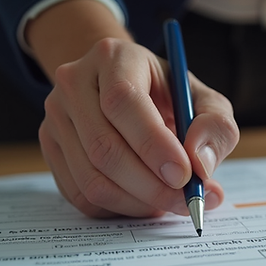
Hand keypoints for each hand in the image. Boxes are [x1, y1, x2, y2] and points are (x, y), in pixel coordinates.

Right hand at [38, 37, 239, 217]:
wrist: (124, 90)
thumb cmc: (167, 96)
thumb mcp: (202, 100)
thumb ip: (215, 126)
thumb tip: (200, 163)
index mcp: (113, 57)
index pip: (122, 101)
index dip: (153, 144)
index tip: (185, 175)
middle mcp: (74, 83)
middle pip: (104, 147)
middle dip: (151, 185)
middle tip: (187, 200)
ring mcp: (56, 117)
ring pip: (91, 179)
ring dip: (138, 202)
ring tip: (170, 200)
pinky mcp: (50, 148)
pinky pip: (81, 195)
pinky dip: (119, 208)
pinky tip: (144, 199)